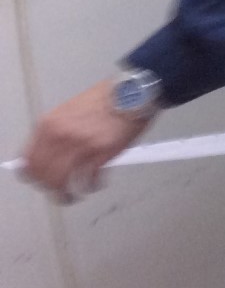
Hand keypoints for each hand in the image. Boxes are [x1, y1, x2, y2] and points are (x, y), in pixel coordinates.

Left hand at [21, 81, 150, 200]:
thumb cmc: (106, 99)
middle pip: (44, 174)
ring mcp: (81, 145)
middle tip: (59, 192)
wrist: (133, 92)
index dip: (35, 175)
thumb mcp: (69, 111)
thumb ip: (56, 132)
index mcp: (50, 125)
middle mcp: (61, 136)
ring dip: (67, 193)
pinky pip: (88, 179)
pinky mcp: (102, 153)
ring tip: (74, 196)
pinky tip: (95, 184)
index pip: (29, 161)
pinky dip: (90, 186)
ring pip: (62, 180)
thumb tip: (50, 153)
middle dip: (51, 188)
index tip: (41, 180)